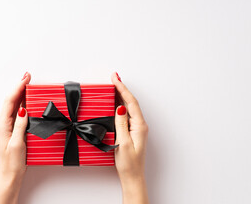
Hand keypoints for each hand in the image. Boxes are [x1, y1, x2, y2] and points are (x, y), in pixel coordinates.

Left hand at [0, 72, 30, 203]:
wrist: (10, 175)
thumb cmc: (12, 162)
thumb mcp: (17, 143)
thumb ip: (20, 125)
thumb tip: (23, 109)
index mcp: (2, 124)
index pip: (10, 101)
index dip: (18, 87)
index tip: (26, 78)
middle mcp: (3, 123)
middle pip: (11, 100)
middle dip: (19, 87)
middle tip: (28, 76)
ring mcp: (8, 126)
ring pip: (14, 105)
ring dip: (21, 94)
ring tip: (29, 84)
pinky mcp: (13, 130)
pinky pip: (17, 112)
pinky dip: (22, 103)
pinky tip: (28, 101)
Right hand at [112, 72, 148, 203]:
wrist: (132, 176)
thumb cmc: (128, 163)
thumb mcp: (122, 143)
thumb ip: (121, 124)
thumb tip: (120, 108)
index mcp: (139, 126)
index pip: (130, 102)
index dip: (122, 89)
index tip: (115, 78)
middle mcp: (139, 125)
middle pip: (130, 102)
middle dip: (122, 88)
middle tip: (113, 77)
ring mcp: (136, 128)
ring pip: (128, 107)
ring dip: (121, 95)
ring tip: (113, 84)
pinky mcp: (131, 131)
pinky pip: (126, 114)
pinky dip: (120, 104)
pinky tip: (115, 102)